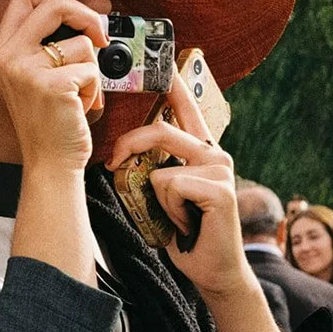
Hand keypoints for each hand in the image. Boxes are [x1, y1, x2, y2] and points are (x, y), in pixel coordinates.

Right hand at [0, 0, 108, 171]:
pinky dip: (96, 89)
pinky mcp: (53, 86)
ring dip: (92, 67)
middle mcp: (9, 55)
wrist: (49, 163)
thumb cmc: (49, 118)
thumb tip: (81, 13)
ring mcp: (28, 70)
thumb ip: (44, 42)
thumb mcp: (33, 74)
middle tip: (99, 37)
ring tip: (80, 91)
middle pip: (54, 2)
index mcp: (3, 48)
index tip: (76, 14)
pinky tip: (81, 106)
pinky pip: (92, 69)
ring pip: (81, 41)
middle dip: (86, 15)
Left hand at [106, 71, 249, 301]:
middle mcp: (214, 153)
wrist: (212, 270)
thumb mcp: (165, 194)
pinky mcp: (219, 188)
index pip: (185, 108)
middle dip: (129, 145)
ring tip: (177, 216)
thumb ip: (155, 167)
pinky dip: (170, 210)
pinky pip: (169, 186)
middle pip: (160, 131)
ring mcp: (220, 169)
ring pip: (160, 169)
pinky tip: (187, 223)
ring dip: (158, 200)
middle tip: (113, 162)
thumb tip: (123, 152)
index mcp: (202, 150)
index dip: (173, 84)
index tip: (162, 61)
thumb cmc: (186, 233)